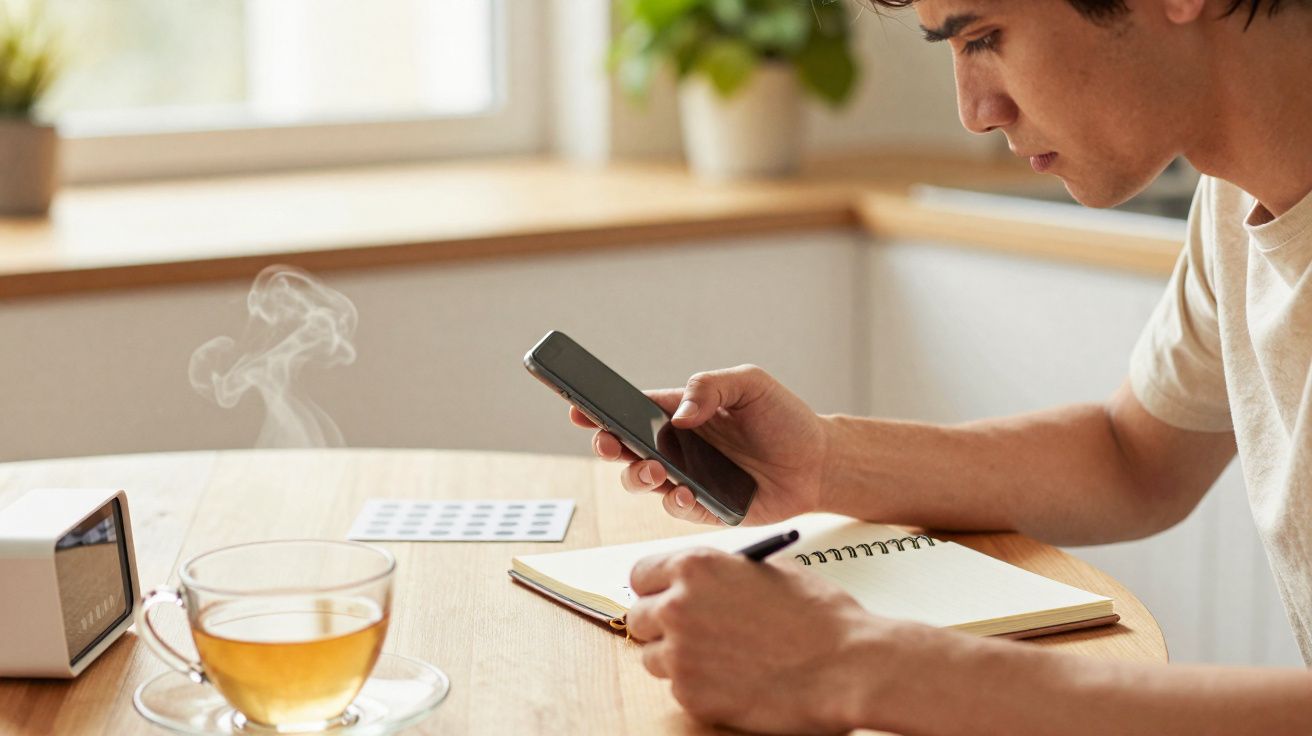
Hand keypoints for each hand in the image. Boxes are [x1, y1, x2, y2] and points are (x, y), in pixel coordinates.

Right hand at [569, 364, 828, 524]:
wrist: (818, 462)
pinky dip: (675, 501)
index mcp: (678, 412)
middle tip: (609, 443)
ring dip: (637, 476)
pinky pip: (675, 508)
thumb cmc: (784, 418)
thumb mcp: (750, 384)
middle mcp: (676, 446)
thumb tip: (678, 413)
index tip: (576, 407)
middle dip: (608, 446)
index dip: (599, 410)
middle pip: (624, 449)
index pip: (629, 409)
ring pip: (641, 482)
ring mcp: (686, 478)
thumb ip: (710, 387)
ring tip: (654, 470)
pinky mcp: (703, 508)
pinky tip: (687, 491)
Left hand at [625, 548, 905, 733]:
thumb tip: (707, 582)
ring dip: (678, 659)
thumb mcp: (770, 571)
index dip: (655, 587)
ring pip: (653, 658)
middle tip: (690, 633)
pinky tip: (734, 680)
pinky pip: (678, 689)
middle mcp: (678, 607)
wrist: (848, 666)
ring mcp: (681, 654)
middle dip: (661, 625)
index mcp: (696, 567)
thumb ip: (726, 573)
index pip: (641, 574)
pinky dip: (700, 687)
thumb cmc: (820, 618)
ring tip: (721, 659)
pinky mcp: (691, 695)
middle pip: (638, 617)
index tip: (662, 596)